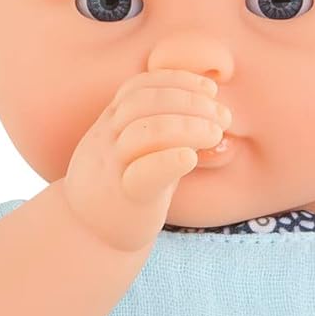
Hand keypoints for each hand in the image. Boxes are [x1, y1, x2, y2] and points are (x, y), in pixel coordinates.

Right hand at [63, 69, 232, 251]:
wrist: (90, 234)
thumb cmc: (126, 189)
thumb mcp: (139, 152)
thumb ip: (166, 130)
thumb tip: (214, 111)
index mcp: (110, 124)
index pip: (138, 87)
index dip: (177, 81)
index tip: (210, 88)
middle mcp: (107, 140)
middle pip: (143, 103)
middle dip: (190, 101)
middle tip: (223, 116)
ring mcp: (113, 168)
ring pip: (144, 132)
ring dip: (188, 125)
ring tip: (216, 133)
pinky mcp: (125, 199)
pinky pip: (143, 173)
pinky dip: (169, 160)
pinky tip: (190, 157)